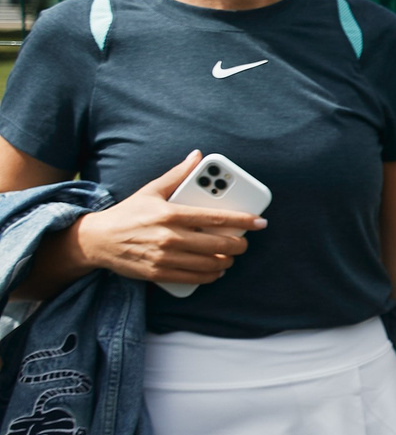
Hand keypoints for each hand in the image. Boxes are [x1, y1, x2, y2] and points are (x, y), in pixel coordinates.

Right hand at [68, 152, 263, 284]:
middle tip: (243, 242)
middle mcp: (170, 237)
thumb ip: (178, 175)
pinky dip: (211, 275)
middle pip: (219, 244)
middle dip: (239, 244)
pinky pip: (195, 278)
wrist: (96, 241)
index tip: (260, 222)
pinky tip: (216, 270)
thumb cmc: (128, 213)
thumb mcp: (151, 190)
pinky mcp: (159, 273)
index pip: (217, 218)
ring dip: (227, 261)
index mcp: (171, 214)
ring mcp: (165, 257)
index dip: (243, 221)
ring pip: (210, 263)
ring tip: (230, 256)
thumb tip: (197, 156)